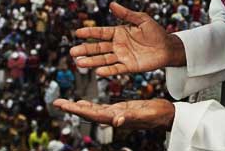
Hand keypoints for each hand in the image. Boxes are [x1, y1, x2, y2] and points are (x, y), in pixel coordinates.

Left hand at [53, 98, 174, 130]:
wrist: (167, 116)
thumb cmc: (158, 115)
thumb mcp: (145, 114)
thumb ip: (131, 117)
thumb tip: (116, 121)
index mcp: (116, 117)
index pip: (92, 114)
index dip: (76, 110)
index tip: (63, 105)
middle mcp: (113, 116)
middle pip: (88, 113)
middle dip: (72, 108)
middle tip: (56, 102)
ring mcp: (116, 113)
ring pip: (93, 111)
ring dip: (78, 107)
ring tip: (65, 102)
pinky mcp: (121, 109)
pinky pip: (101, 107)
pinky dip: (90, 105)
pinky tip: (84, 103)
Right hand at [70, 2, 184, 75]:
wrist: (168, 47)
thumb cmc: (156, 32)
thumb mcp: (142, 20)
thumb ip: (127, 14)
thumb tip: (112, 4)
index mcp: (119, 32)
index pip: (101, 33)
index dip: (90, 33)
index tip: (77, 33)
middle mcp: (118, 45)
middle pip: (98, 48)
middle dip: (85, 50)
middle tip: (72, 52)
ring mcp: (122, 56)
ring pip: (104, 59)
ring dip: (92, 61)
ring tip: (79, 63)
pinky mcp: (129, 66)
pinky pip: (117, 69)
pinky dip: (108, 70)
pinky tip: (98, 71)